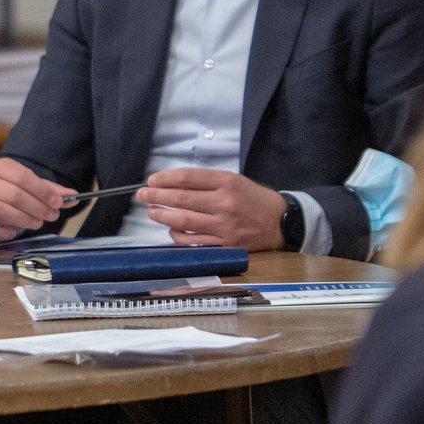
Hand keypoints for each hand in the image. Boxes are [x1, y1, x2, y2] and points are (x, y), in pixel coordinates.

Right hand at [0, 157, 75, 236]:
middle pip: (15, 194)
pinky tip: (17, 229)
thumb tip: (72, 196)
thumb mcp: (30, 188)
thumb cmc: (10, 194)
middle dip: (38, 207)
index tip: (58, 202)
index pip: (23, 176)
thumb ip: (49, 191)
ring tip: (38, 223)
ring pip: (4, 210)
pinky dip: (11, 231)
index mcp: (1, 168)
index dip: (43, 191)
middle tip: (52, 215)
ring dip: (26, 219)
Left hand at [134, 168, 286, 250]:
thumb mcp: (234, 180)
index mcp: (227, 183)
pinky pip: (192, 242)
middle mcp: (224, 204)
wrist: (282, 223)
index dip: (165, 179)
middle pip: (181, 199)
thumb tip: (171, 183)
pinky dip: (176, 235)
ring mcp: (224, 227)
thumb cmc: (252, 199)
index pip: (187, 178)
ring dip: (161, 215)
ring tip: (151, 211)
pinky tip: (171, 229)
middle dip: (156, 196)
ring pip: (183, 221)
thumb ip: (205, 181)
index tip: (152, 180)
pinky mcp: (224, 246)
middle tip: (142, 195)